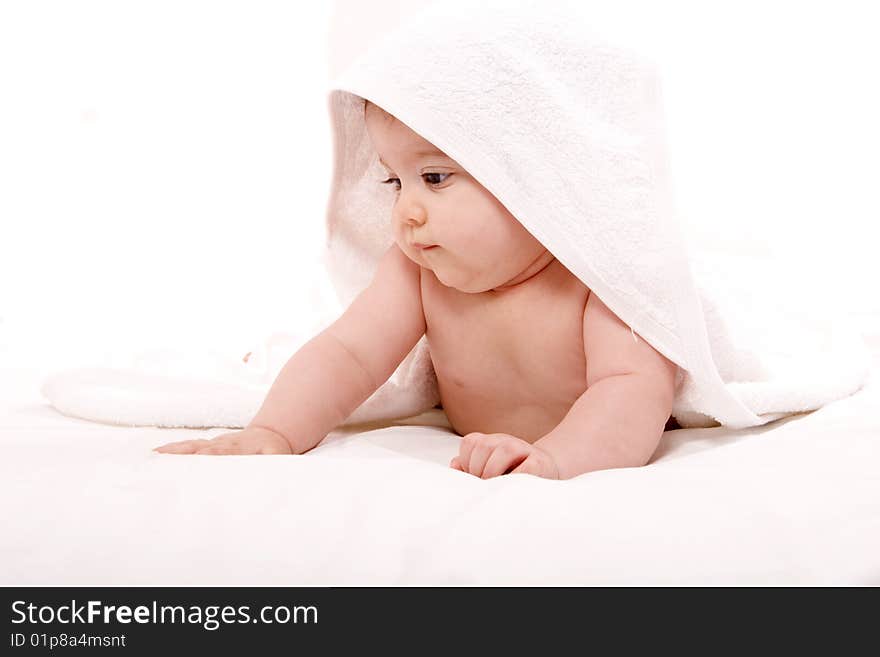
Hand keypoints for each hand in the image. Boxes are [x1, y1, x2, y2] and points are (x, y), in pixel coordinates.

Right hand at [153, 425, 292, 454]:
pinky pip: (188, 446)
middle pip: (200, 447)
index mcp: (240, 447)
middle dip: (183, 453)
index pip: (222, 451)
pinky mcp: (208, 445)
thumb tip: (273, 477)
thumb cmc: (273, 451)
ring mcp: (214, 443)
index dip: (210, 453)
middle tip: (162, 458)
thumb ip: (275, 464)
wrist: (271, 434)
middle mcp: (223, 443)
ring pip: (191, 445)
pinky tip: (156, 454)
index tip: (198, 456)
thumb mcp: (279, 457)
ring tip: (153, 457)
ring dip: (173, 451)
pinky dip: (172, 450)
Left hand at [449, 432, 559, 479]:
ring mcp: (524, 449)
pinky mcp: (539, 463)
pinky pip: (525, 468)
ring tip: (495, 485)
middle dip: (478, 469)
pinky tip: (511, 486)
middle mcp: (506, 441)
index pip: (470, 442)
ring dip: (495, 471)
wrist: (547, 472)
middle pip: (484, 445)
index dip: (466, 461)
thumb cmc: (512, 474)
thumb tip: (454, 465)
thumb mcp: (488, 469)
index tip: (472, 477)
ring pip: (504, 450)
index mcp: (492, 441)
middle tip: (483, 485)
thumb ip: (470, 466)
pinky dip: (515, 478)